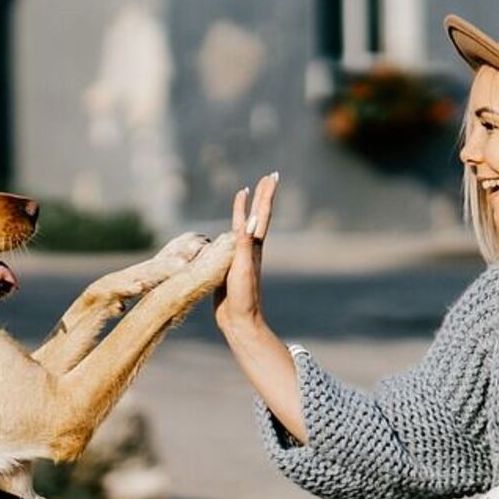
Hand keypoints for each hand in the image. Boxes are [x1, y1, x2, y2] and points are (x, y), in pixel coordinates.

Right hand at [213, 173, 277, 336]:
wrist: (239, 322)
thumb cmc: (243, 297)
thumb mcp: (242, 269)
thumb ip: (244, 245)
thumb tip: (252, 220)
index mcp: (254, 246)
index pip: (261, 215)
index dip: (266, 195)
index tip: (271, 176)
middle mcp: (250, 248)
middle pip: (258, 216)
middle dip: (262, 196)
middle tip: (268, 177)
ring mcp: (240, 256)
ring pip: (244, 225)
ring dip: (246, 209)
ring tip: (247, 194)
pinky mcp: (229, 265)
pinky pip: (229, 240)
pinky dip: (230, 228)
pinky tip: (227, 227)